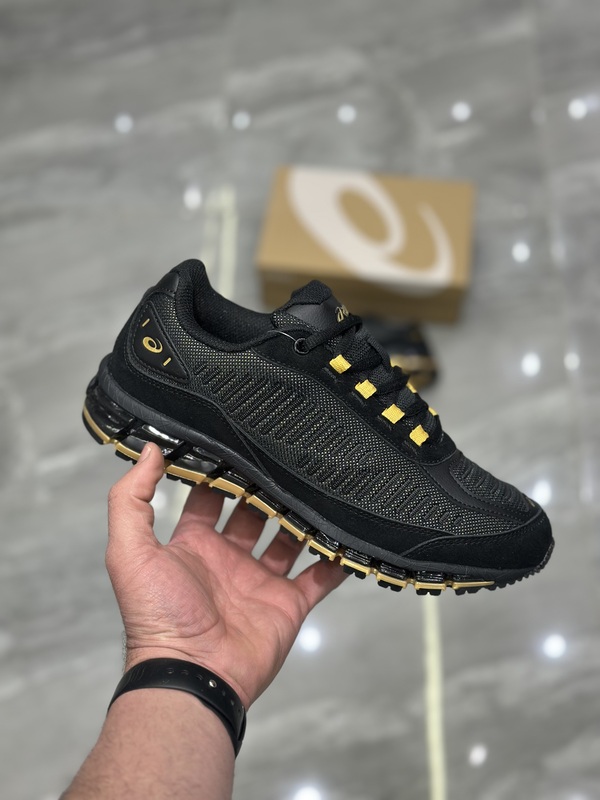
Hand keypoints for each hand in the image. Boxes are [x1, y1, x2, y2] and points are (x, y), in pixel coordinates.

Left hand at [106, 443, 346, 708]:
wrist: (192, 675)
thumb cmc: (158, 615)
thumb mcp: (130, 552)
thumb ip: (131, 499)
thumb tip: (149, 449)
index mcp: (193, 544)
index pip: (209, 498)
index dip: (220, 473)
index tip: (238, 443)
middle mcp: (228, 558)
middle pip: (253, 514)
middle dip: (266, 490)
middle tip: (285, 460)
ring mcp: (261, 581)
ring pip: (289, 539)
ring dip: (301, 517)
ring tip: (317, 488)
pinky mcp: (288, 604)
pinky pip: (318, 578)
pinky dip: (334, 561)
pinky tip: (347, 538)